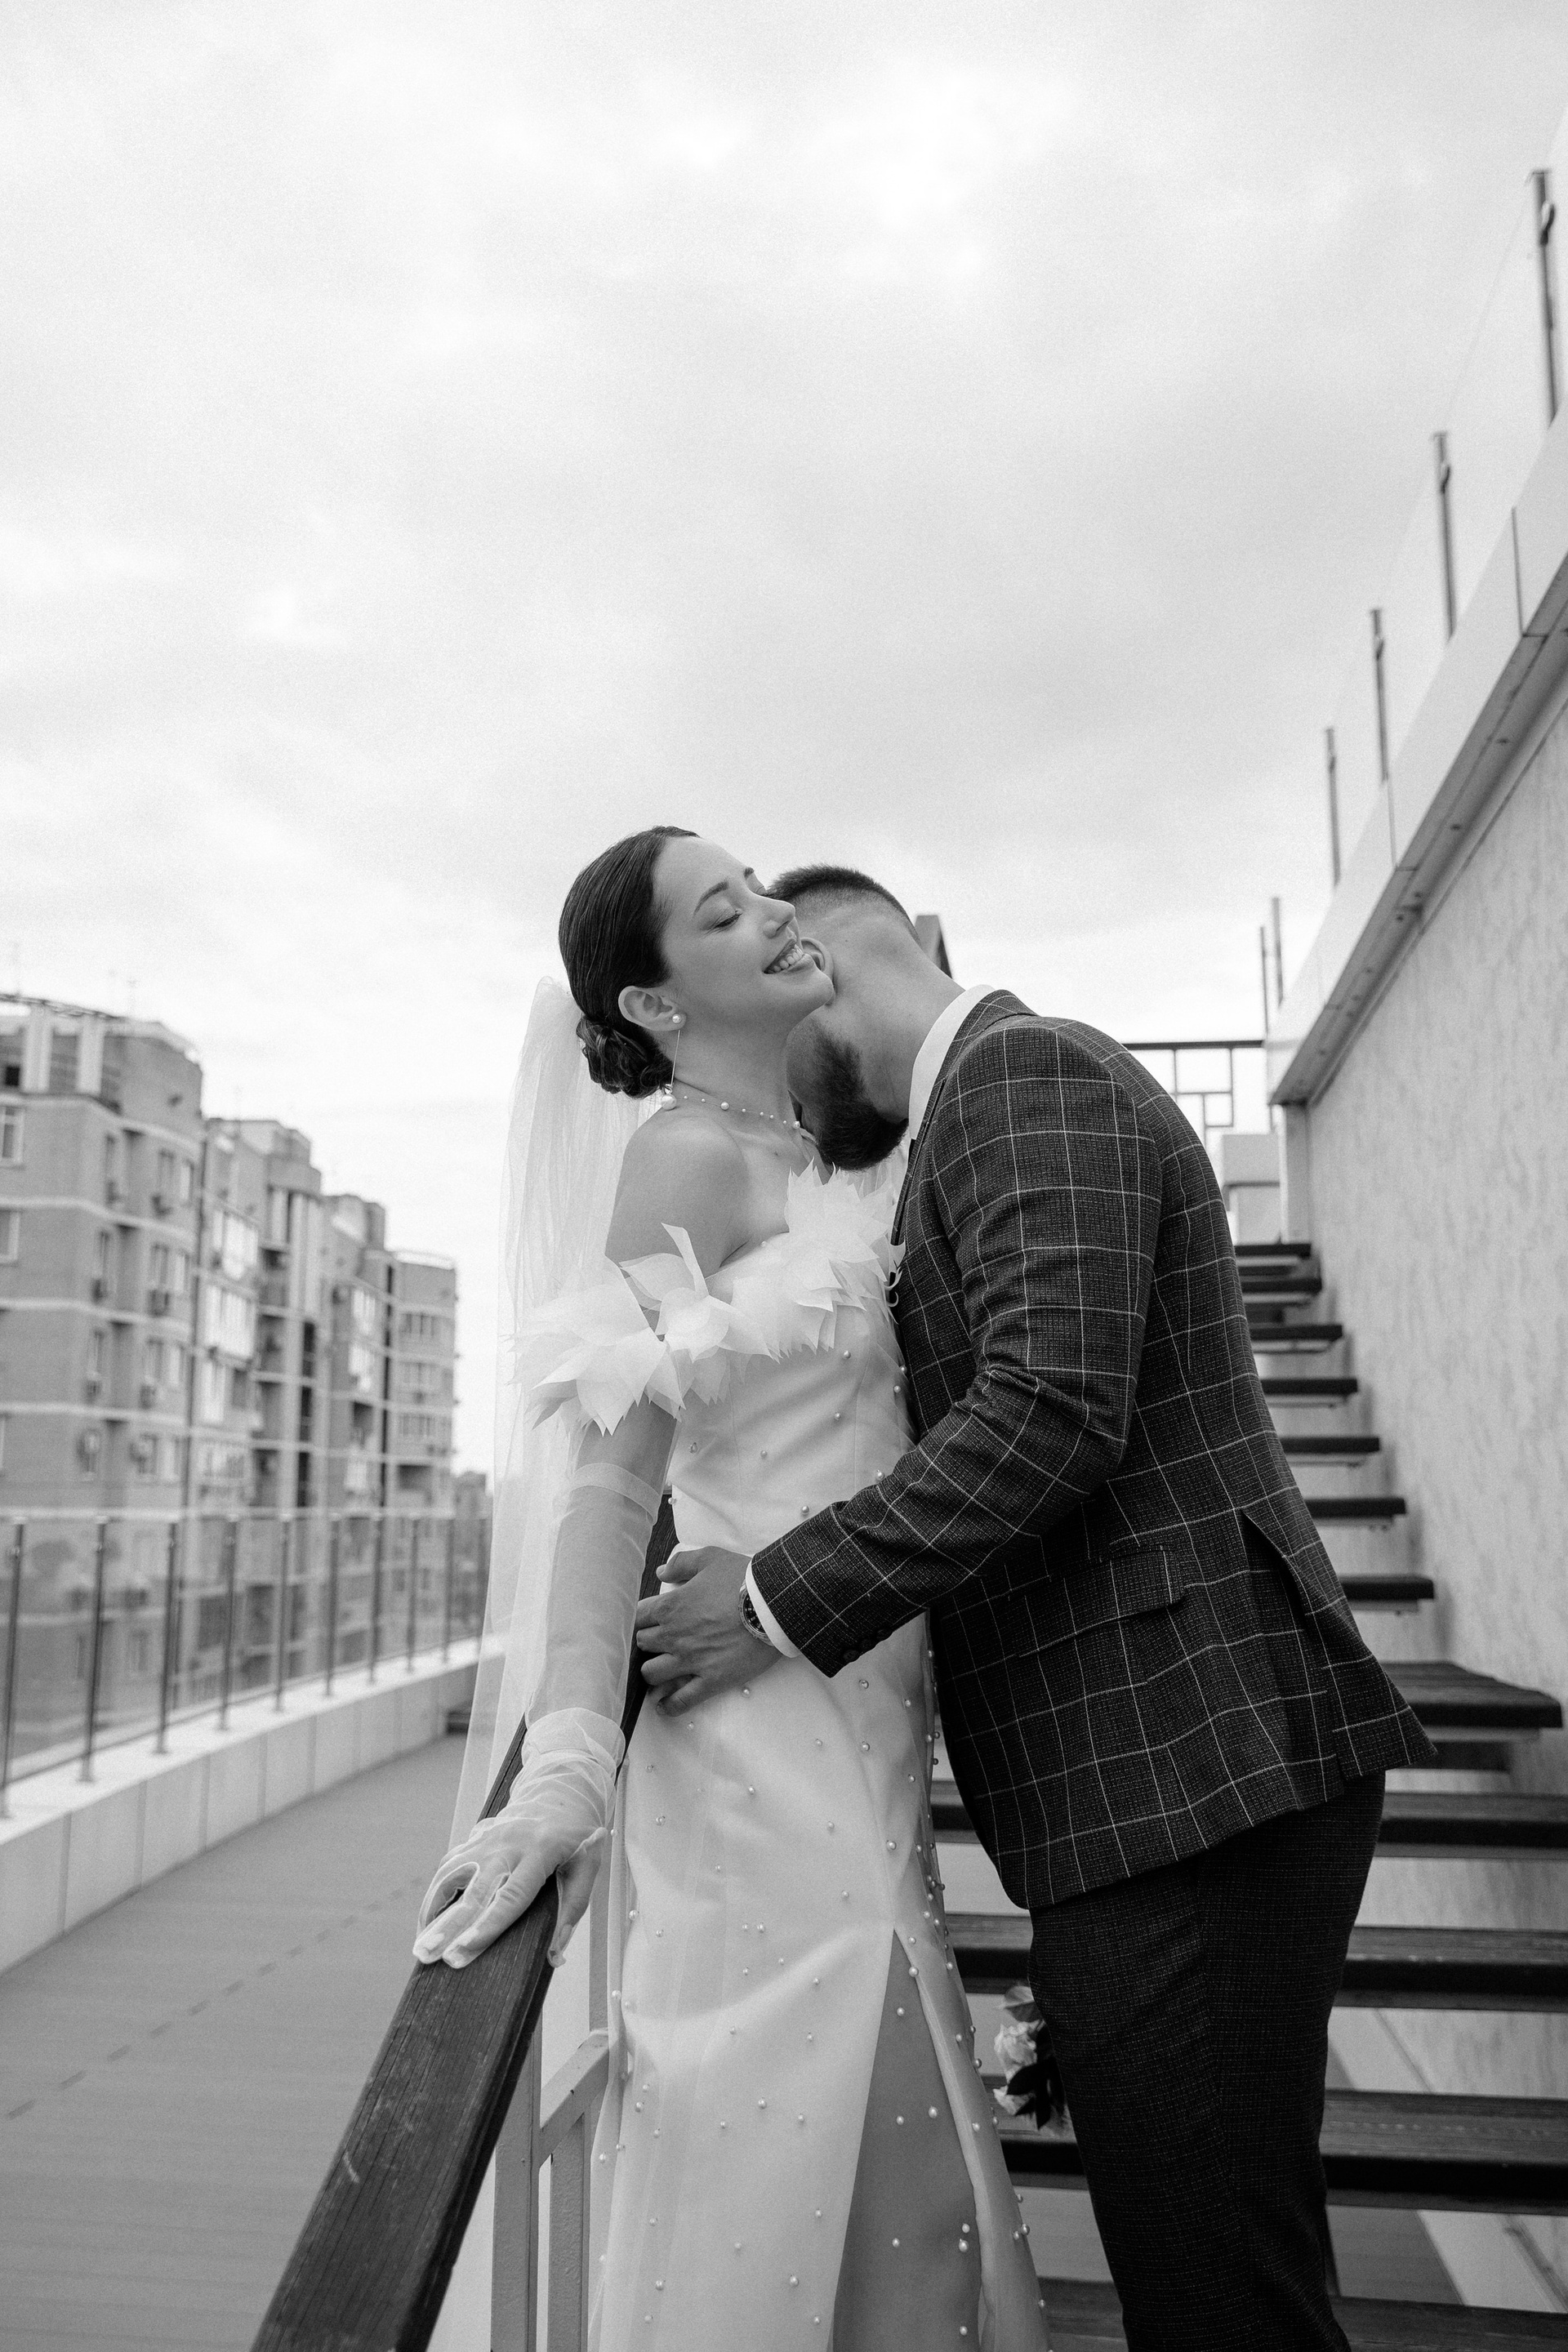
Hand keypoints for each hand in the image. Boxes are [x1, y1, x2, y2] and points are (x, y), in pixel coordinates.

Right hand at [413, 1819, 606, 1970]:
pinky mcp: (474, 1839)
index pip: (511, 1896)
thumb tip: (555, 1956)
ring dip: (432, 1910)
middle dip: (449, 1925)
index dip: (486, 1926)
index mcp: (540, 1853)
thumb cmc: (576, 1838)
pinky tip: (429, 1920)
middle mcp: (508, 1845)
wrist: (560, 1794)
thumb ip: (573, 1909)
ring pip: (451, 1874)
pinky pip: (448, 1866)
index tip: (463, 1951)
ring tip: (421, 1946)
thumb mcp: (589, 1867)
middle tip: (428, 1953)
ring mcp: (486, 1840)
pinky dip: (435, 1894)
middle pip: (474, 1890)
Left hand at [635, 1545, 781, 1713]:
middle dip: (647, 1643)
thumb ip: (682, 1563)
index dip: (642, 1619)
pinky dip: (669, 1706)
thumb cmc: (743, 1580)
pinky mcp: (710, 1680)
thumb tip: (661, 1572)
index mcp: (671, 1607)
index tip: (649, 1622)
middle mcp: (674, 1636)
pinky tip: (664, 1707)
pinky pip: (681, 1700)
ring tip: (661, 1672)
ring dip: (653, 1672)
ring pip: (652, 1674)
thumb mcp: (710, 1558)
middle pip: (642, 1645)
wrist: (773, 1605)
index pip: (638, 1617)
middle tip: (658, 1644)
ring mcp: (690, 1661)